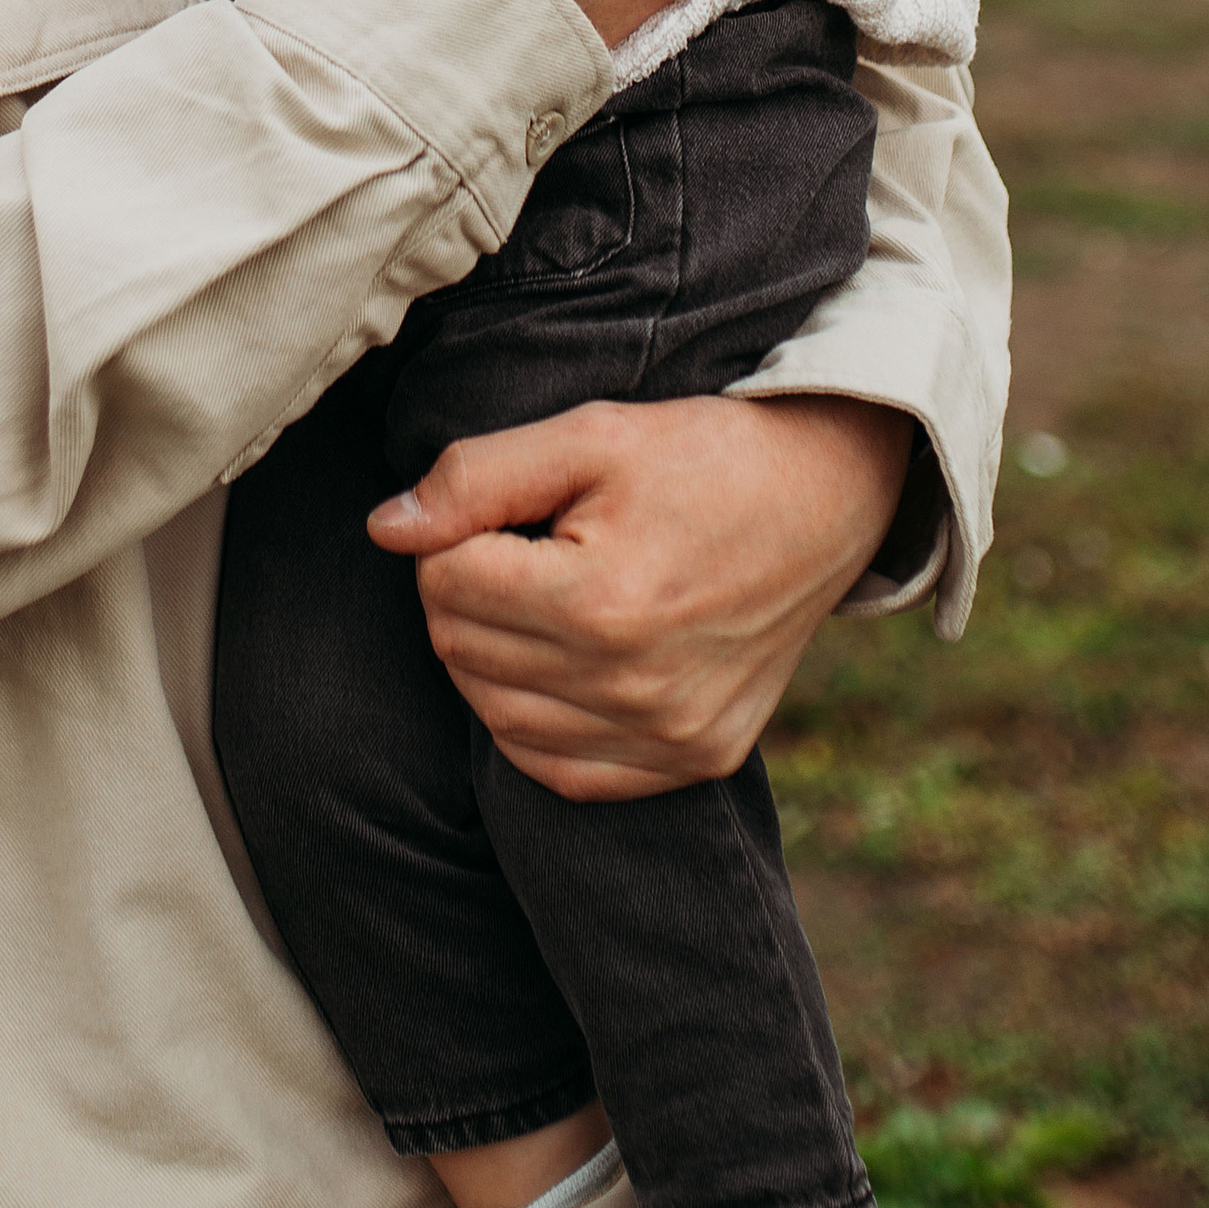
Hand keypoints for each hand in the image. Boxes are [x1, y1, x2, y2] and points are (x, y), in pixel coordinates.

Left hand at [369, 393, 914, 800]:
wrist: (824, 500)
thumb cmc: (700, 455)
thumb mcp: (589, 435)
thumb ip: (476, 478)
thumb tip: (384, 529)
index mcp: (602, 601)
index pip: (444, 584)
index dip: (453, 535)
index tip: (506, 509)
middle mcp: (634, 686)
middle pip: (462, 651)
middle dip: (467, 592)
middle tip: (523, 546)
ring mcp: (668, 735)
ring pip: (496, 717)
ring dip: (493, 656)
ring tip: (543, 597)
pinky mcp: (693, 761)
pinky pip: (561, 773)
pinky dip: (536, 723)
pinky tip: (563, 663)